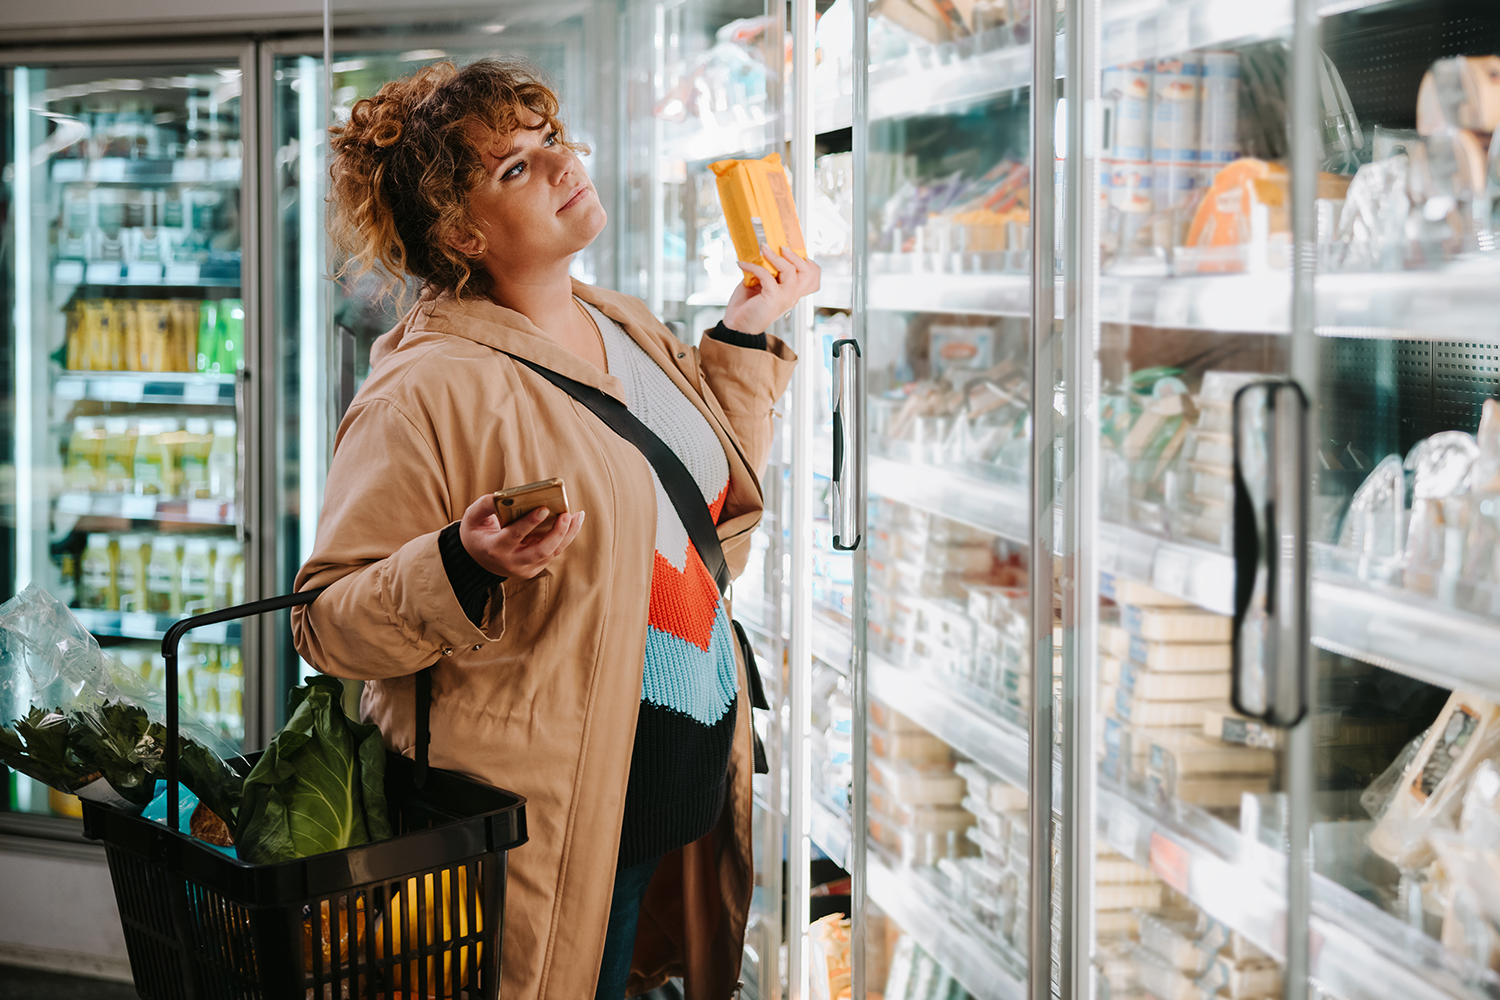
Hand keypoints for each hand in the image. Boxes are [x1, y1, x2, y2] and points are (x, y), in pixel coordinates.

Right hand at [459, 493, 584, 578]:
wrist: (476, 559)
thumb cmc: (476, 532)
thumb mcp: (472, 517)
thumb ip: (486, 504)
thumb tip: (504, 495)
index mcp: (494, 549)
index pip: (515, 536)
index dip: (530, 523)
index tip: (544, 509)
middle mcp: (511, 562)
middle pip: (541, 551)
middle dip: (557, 533)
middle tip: (567, 514)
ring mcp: (524, 569)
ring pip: (552, 553)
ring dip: (567, 535)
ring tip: (578, 516)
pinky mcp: (534, 569)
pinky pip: (553, 553)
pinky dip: (565, 538)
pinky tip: (573, 522)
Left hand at [723, 244, 821, 335]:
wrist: (736, 325)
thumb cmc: (747, 306)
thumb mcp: (759, 284)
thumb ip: (767, 272)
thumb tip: (762, 253)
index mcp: (791, 293)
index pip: (812, 278)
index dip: (808, 263)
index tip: (792, 251)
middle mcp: (792, 296)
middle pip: (808, 273)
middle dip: (795, 256)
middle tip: (779, 247)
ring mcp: (785, 298)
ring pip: (790, 270)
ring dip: (775, 256)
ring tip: (763, 248)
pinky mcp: (774, 298)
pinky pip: (767, 275)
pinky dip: (753, 266)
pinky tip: (743, 264)